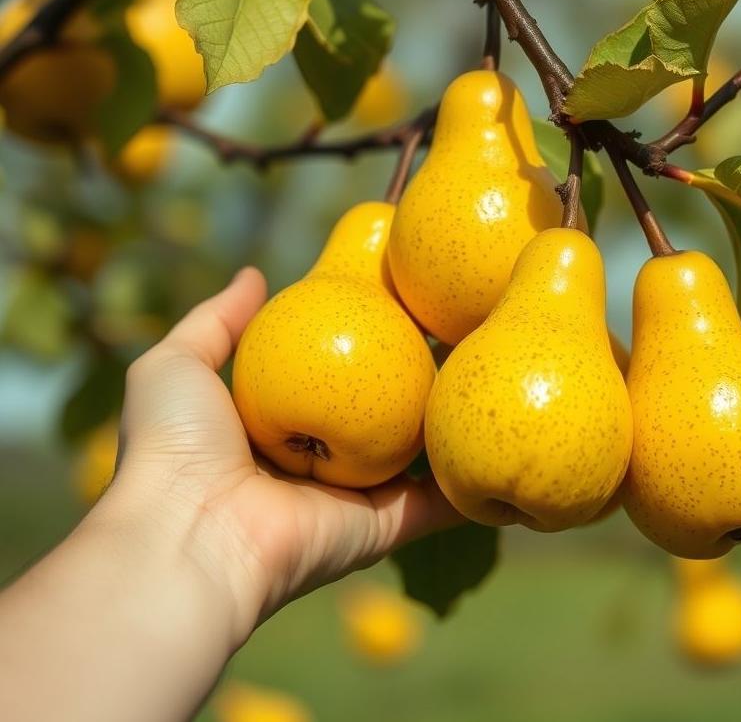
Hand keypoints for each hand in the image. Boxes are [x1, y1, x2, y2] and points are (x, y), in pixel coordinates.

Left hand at [105, 267, 459, 642]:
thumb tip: (255, 276)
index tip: (390, 302)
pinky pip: (436, 502)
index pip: (326, 377)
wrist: (190, 534)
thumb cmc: (176, 443)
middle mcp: (316, 465)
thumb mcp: (176, 363)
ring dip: (445, 419)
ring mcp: (352, 498)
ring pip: (413, 454)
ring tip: (483, 367)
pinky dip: (466, 477)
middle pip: (375, 411)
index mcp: (271, 429)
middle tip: (448, 328)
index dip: (356, 340)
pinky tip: (495, 436)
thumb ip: (216, 320)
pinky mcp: (381, 528)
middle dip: (410, 376)